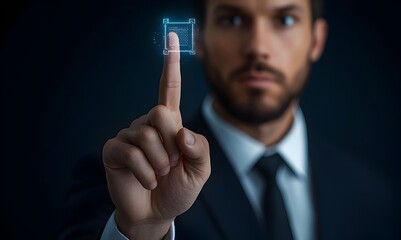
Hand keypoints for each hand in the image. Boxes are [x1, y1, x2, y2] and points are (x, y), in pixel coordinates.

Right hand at [102, 32, 210, 238]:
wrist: (157, 214)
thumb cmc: (178, 189)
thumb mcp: (200, 171)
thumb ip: (201, 150)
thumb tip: (182, 133)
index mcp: (171, 124)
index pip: (170, 90)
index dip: (171, 65)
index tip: (172, 37)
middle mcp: (148, 124)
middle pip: (161, 113)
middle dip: (170, 145)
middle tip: (170, 164)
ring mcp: (129, 135)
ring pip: (147, 137)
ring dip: (159, 163)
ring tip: (158, 174)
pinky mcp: (114, 150)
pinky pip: (131, 153)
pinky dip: (145, 172)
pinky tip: (147, 180)